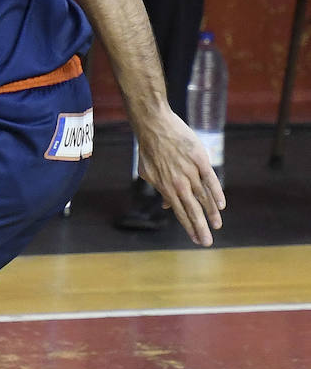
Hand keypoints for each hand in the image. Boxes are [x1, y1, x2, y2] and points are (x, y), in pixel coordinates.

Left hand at [135, 111, 224, 246]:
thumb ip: (159, 189)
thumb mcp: (148, 172)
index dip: (188, 227)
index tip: (196, 239)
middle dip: (200, 228)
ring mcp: (190, 171)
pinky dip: (217, 192)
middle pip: (192, 209)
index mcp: (166, 187)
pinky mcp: (200, 159)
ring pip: (204, 197)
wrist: (154, 125)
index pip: (180, 212)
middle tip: (207, 243)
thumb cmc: (149, 149)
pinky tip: (221, 205)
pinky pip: (211, 179)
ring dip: (211, 213)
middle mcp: (179, 182)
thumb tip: (168, 205)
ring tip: (217, 225)